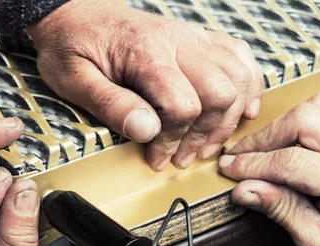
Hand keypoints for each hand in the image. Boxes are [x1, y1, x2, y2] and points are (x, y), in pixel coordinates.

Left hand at [27, 0, 263, 170]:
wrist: (74, 14)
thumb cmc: (71, 47)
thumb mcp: (75, 81)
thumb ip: (111, 105)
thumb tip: (147, 131)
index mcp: (145, 53)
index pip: (182, 105)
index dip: (173, 139)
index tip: (156, 157)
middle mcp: (177, 41)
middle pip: (220, 92)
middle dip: (204, 134)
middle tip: (180, 157)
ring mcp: (191, 37)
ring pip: (236, 77)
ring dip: (227, 118)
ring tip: (205, 145)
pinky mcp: (197, 38)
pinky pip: (238, 57)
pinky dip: (248, 86)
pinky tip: (241, 109)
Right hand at [218, 93, 319, 245]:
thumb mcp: (317, 245)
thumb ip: (282, 210)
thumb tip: (244, 189)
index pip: (291, 161)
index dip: (253, 163)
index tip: (230, 168)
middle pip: (306, 119)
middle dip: (266, 137)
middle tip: (240, 155)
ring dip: (287, 124)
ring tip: (266, 147)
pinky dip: (309, 121)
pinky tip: (292, 142)